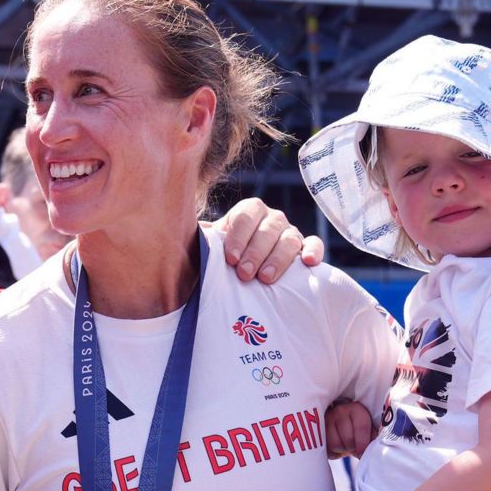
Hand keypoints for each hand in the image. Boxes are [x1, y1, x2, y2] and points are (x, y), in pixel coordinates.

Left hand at [210, 198, 325, 284]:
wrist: (244, 273)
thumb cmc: (225, 260)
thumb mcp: (211, 248)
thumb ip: (200, 241)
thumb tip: (176, 237)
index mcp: (249, 212)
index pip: (246, 215)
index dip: (238, 235)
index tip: (230, 258)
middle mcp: (272, 219)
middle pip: (269, 228)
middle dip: (256, 251)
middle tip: (244, 273)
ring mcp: (290, 233)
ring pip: (290, 238)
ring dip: (279, 258)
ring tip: (266, 278)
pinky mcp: (306, 249)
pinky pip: (314, 245)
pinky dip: (313, 251)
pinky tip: (308, 263)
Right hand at [324, 398, 378, 458]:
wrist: (338, 425)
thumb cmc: (357, 430)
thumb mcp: (368, 430)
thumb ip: (373, 437)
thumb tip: (372, 449)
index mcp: (356, 409)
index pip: (361, 427)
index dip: (363, 444)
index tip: (362, 453)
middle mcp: (340, 411)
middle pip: (348, 439)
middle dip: (353, 448)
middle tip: (354, 448)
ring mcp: (326, 419)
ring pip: (335, 445)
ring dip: (342, 450)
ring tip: (345, 446)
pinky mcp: (316, 430)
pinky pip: (325, 449)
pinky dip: (332, 453)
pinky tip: (336, 448)